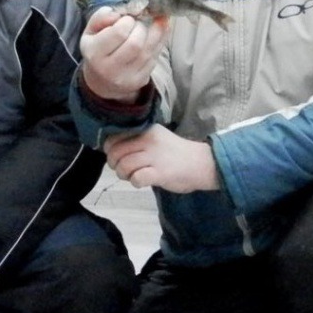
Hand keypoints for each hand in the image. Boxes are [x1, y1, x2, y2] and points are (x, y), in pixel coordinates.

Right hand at [79, 7, 168, 102]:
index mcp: (94, 53)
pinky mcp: (139, 81)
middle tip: (137, 24)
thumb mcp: (90, 31)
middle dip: (141, 27)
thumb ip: (101, 16)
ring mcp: (126, 78)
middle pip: (136, 43)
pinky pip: (154, 59)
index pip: (119, 33)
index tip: (127, 19)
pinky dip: (159, 43)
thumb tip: (120, 12)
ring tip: (157, 21)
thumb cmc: (97, 49)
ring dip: (156, 32)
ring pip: (149, 51)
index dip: (128, 21)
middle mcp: (109, 69)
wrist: (101, 80)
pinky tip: (159, 33)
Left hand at [104, 124, 219, 192]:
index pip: (114, 138)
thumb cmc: (175, 153)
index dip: (110, 150)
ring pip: (124, 166)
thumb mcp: (155, 138)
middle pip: (116, 153)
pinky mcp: (160, 172)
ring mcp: (155, 156)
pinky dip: (135, 182)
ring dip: (124, 175)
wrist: (202, 163)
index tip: (117, 157)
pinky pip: (137, 178)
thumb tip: (110, 149)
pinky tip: (142, 182)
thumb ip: (136, 141)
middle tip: (123, 170)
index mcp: (145, 130)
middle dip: (115, 165)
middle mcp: (148, 140)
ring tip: (133, 176)